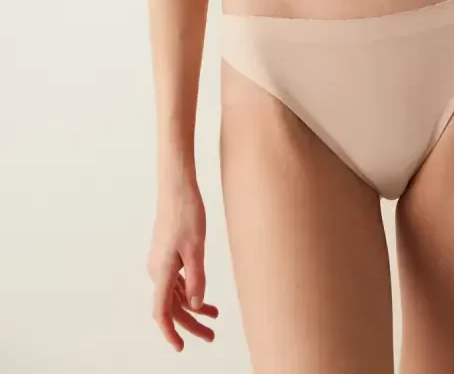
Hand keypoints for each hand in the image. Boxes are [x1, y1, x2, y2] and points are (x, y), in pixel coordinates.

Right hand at [147, 179, 218, 351]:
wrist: (176, 187)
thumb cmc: (186, 213)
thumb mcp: (196, 248)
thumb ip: (196, 279)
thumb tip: (195, 307)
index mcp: (162, 271)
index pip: (162, 312)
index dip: (170, 333)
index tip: (180, 348)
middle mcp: (157, 270)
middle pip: (172, 306)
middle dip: (190, 324)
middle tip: (211, 336)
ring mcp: (161, 263)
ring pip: (175, 294)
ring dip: (193, 308)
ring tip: (215, 317)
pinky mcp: (167, 255)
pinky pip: (176, 281)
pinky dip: (190, 292)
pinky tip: (203, 297)